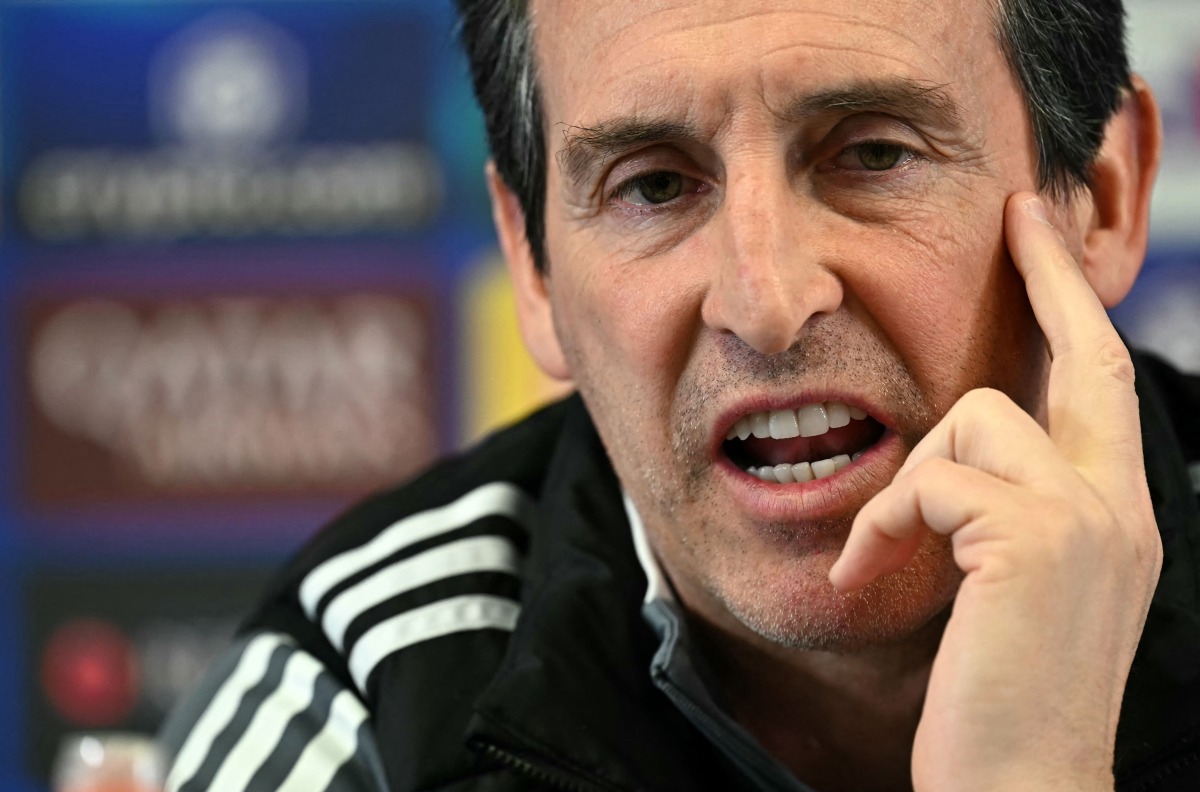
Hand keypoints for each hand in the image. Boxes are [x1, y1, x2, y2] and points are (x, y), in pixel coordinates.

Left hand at [828, 192, 1162, 791]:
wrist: (1018, 785)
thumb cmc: (996, 696)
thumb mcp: (1007, 588)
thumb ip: (999, 511)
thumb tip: (954, 454)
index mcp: (1116, 515)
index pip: (1100, 385)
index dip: (1074, 307)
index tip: (1043, 236)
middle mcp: (1121, 504)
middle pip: (1086, 355)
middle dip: (1053, 273)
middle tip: (1022, 211)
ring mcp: (1087, 516)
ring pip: (974, 416)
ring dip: (909, 483)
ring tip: (885, 554)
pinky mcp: (1034, 537)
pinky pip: (930, 479)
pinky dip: (883, 522)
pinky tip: (870, 576)